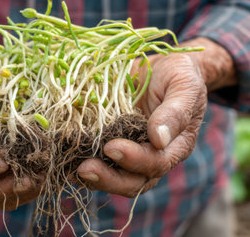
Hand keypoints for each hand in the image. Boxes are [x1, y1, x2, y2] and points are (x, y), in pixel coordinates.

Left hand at [77, 38, 235, 196]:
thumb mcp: (184, 87)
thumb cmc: (179, 76)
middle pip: (133, 181)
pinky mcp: (112, 142)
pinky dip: (82, 163)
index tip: (112, 146)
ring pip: (114, 177)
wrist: (165, 68)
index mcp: (174, 146)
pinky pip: (100, 162)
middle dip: (108, 178)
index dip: (134, 159)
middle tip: (86, 168)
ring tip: (72, 170)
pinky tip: (66, 161)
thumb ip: (175, 112)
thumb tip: (158, 139)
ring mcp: (131, 152)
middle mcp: (152, 156)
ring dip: (93, 177)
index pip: (156, 163)